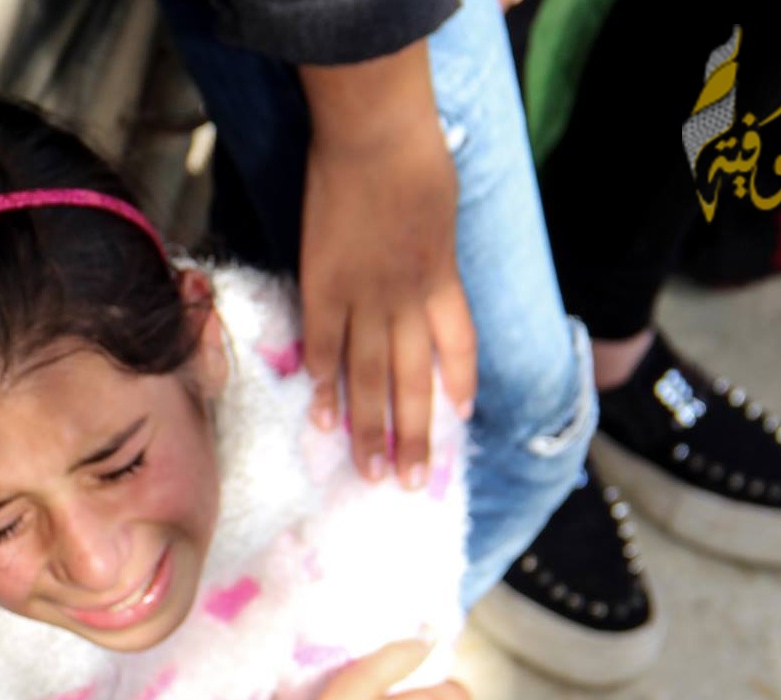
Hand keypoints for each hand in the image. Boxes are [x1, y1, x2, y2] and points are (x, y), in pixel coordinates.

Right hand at [297, 44, 477, 488]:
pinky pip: (324, 347)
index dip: (459, 386)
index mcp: (443, 280)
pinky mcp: (324, 288)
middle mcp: (408, 301)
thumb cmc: (415, 157)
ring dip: (369, 428)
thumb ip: (431, 251)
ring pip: (370, 378)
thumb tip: (423, 268)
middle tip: (406, 483)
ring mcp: (364, 299)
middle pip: (414, 381)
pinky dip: (322, 383)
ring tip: (367, 470)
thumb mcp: (442, 213)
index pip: (458, 348)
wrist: (375, 135)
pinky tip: (320, 416)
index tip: (459, 421)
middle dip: (412, 436)